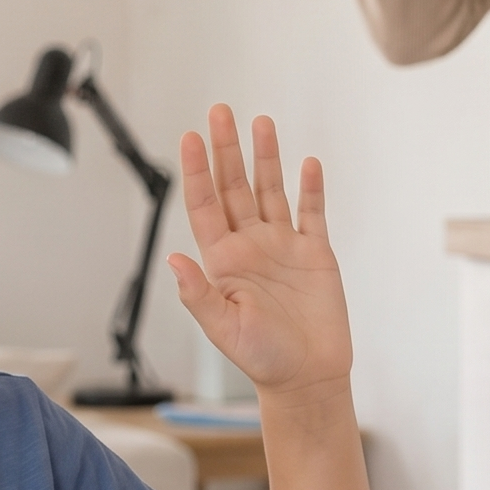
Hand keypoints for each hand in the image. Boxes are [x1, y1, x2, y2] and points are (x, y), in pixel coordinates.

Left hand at [167, 106, 352, 396]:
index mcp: (223, 260)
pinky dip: (310, 188)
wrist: (308, 378)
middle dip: (227, 149)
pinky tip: (308, 164)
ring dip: (266, 157)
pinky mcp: (315, 254)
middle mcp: (250, 245)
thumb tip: (173, 261)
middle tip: (220, 111)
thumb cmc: (262, 358)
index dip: (197, 171)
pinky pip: (312, 213)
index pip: (205, 205)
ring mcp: (283, 246)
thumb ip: (198, 294)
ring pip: (271, 190)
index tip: (190, 138)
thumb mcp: (223, 329)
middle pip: (235, 186)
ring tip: (261, 122)